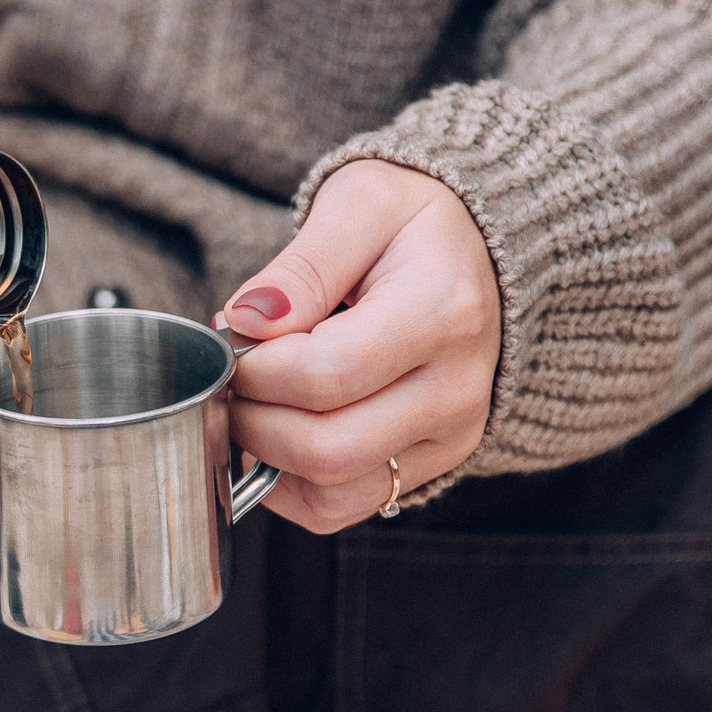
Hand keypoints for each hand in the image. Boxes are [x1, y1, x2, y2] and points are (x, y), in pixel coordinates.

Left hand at [221, 160, 499, 530]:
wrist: (479, 253)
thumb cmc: (414, 225)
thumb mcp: (361, 203)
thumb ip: (302, 264)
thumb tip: (246, 320)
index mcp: (442, 314)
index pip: (323, 375)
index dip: (254, 368)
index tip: (232, 335)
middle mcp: (456, 391)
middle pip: (325, 448)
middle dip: (251, 417)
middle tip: (233, 373)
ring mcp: (449, 438)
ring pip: (330, 492)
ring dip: (264, 456)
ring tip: (254, 400)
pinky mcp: (433, 466)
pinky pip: (340, 508)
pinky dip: (288, 484)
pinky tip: (275, 433)